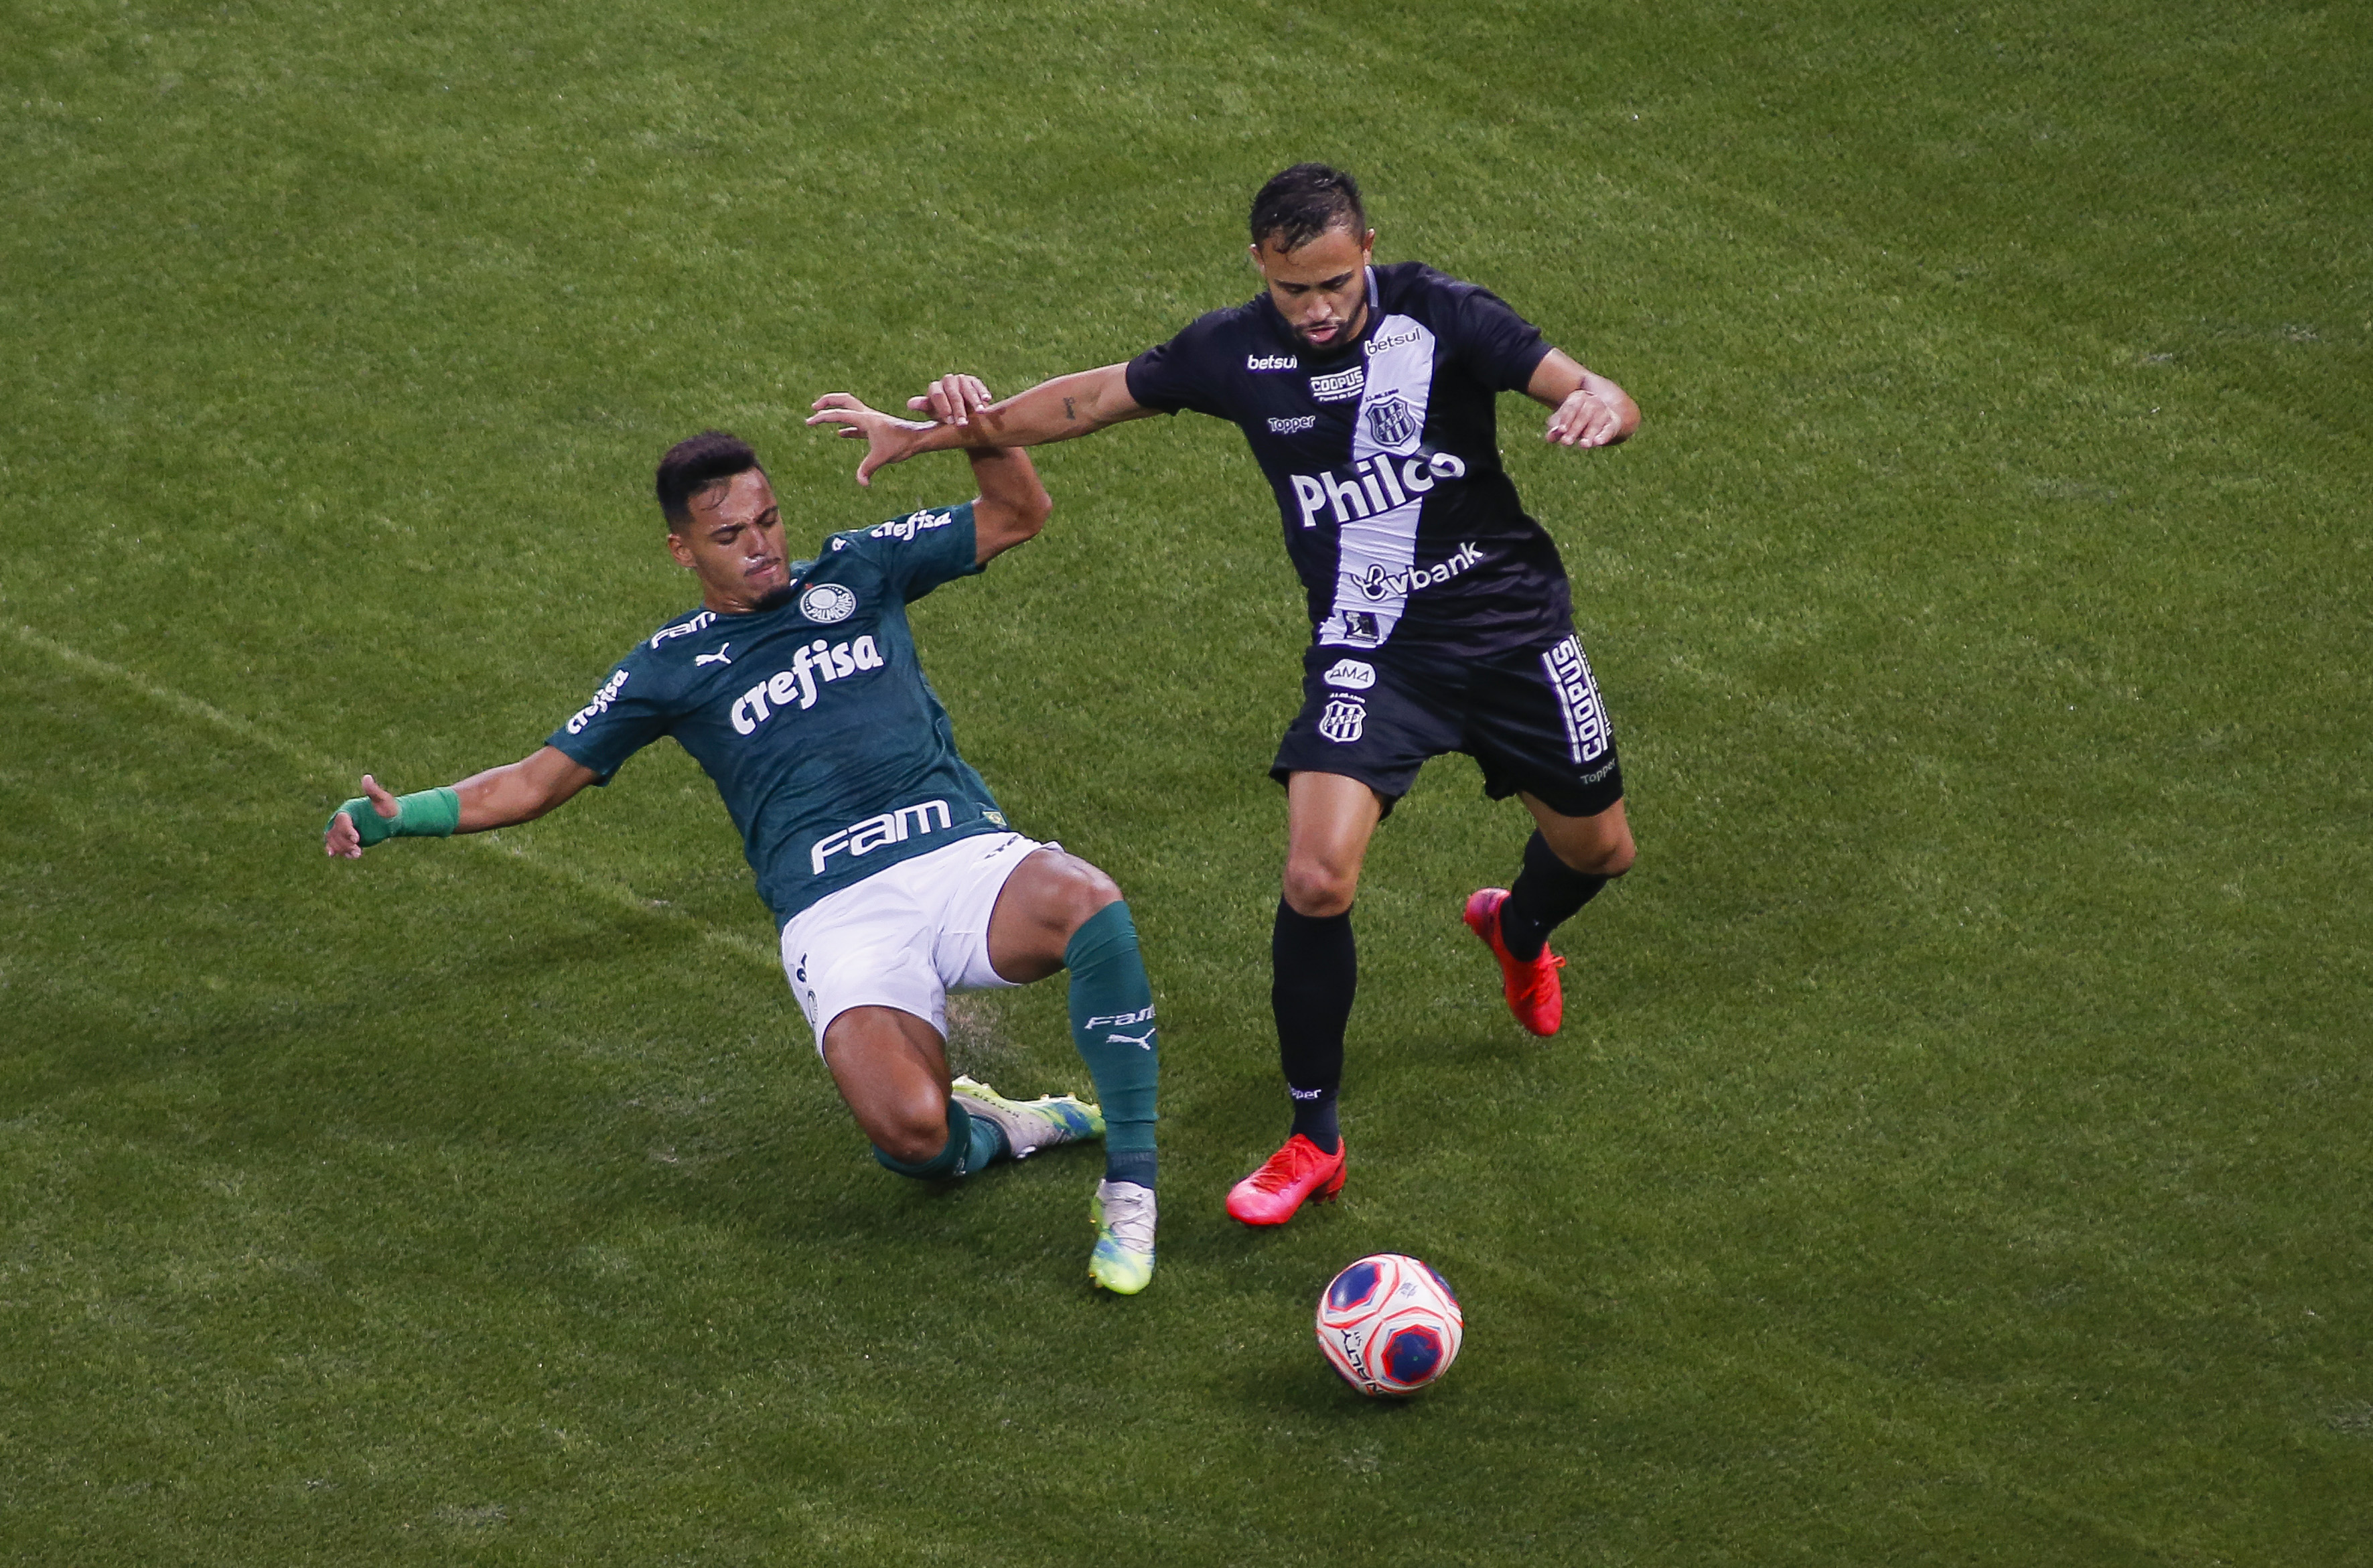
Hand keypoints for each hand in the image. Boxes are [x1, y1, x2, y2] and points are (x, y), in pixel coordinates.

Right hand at [325, 773, 398, 858]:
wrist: (392, 819)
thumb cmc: (388, 808)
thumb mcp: (383, 799)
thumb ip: (374, 791)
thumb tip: (367, 777)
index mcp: (348, 810)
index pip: (341, 821)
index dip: (346, 830)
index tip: (356, 838)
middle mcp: (342, 820)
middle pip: (334, 833)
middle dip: (344, 843)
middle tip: (358, 850)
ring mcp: (343, 830)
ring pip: (334, 841)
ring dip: (342, 849)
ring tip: (357, 854)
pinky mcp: (347, 839)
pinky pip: (338, 847)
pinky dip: (341, 852)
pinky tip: (351, 856)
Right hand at [806, 393, 935, 487]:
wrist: (919, 438)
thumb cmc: (902, 444)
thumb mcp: (883, 457)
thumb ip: (868, 469)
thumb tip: (862, 483)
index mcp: (865, 419)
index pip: (838, 414)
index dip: (822, 418)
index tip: (810, 422)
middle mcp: (867, 415)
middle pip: (843, 400)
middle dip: (827, 402)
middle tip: (814, 407)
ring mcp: (871, 421)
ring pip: (850, 410)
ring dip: (836, 412)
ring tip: (822, 417)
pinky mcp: (876, 428)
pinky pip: (857, 425)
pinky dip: (847, 427)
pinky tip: (841, 434)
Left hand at [905, 373, 994, 428]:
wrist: (959, 411)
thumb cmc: (943, 414)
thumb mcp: (933, 412)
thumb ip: (924, 407)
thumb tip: (910, 404)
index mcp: (934, 388)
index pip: (937, 396)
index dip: (944, 408)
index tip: (949, 421)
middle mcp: (947, 380)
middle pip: (953, 394)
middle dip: (959, 409)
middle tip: (963, 424)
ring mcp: (961, 379)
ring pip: (967, 389)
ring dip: (974, 401)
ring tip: (980, 412)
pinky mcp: (973, 380)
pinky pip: (978, 385)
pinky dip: (983, 392)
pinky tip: (988, 399)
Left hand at [1545, 389, 1624, 447]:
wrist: (1598, 419)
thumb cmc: (1575, 420)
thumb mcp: (1564, 423)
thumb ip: (1556, 430)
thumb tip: (1549, 438)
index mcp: (1579, 397)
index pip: (1572, 406)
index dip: (1566, 418)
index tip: (1560, 430)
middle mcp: (1593, 401)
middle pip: (1584, 414)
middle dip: (1574, 429)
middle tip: (1566, 442)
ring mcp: (1605, 410)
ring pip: (1597, 421)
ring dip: (1589, 433)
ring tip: (1583, 445)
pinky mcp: (1613, 422)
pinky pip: (1609, 428)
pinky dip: (1604, 435)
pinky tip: (1598, 443)